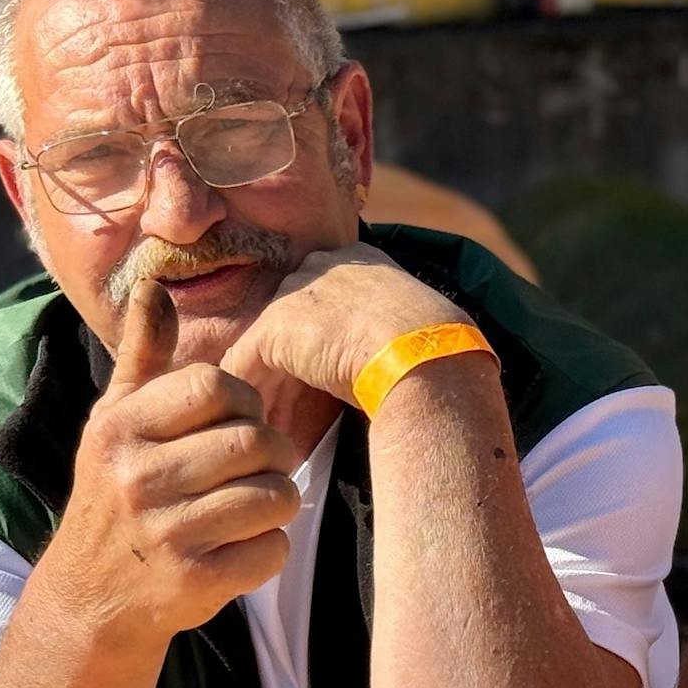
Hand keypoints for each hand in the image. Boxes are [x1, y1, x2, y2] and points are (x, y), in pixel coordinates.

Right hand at [51, 280, 298, 647]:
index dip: (245, 401)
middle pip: (255, 441)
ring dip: (279, 501)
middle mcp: (137, 478)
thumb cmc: (115, 491)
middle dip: (274, 453)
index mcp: (121, 428)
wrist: (92, 595)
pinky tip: (242, 547)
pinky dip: (270, 549)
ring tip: (254, 505)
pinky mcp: (195, 581)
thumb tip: (153, 284)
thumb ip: (144, 356)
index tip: (240, 420)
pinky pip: (272, 549)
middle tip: (263, 466)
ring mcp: (166, 532)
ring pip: (274, 496)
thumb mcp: (115, 420)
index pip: (214, 387)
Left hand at [220, 242, 471, 410]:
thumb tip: (397, 365)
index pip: (327, 299)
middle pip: (292, 319)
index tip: (324, 380)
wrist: (429, 358)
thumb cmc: (440, 354)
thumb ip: (393, 331)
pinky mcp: (275, 327)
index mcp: (364, 261)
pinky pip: (246, 365)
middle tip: (289, 410)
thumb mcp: (418, 329)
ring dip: (269, 388)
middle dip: (289, 365)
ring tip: (270, 426)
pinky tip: (257, 425)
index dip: (322, 343)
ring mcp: (297, 293)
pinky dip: (252, 397)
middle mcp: (324, 266)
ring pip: (268, 344)